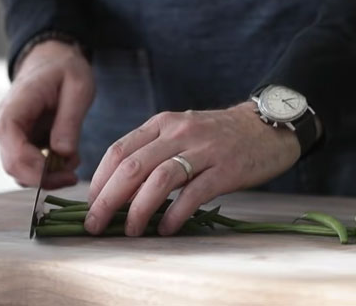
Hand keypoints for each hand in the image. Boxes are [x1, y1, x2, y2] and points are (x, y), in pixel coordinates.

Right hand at [0, 40, 94, 188]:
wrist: (53, 58)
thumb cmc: (65, 68)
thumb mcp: (78, 88)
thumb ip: (69, 122)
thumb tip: (63, 155)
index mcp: (15, 107)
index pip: (12, 147)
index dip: (35, 167)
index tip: (64, 173)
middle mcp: (6, 124)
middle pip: (13, 165)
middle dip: (44, 178)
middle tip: (73, 176)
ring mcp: (11, 134)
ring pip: (19, 169)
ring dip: (47, 176)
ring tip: (73, 162)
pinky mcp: (21, 140)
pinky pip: (29, 163)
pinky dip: (48, 169)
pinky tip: (68, 157)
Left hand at [86, 102, 300, 235]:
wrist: (265, 127)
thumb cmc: (217, 135)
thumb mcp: (181, 132)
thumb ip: (153, 152)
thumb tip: (118, 189)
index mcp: (162, 124)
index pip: (119, 150)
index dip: (99, 180)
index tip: (89, 205)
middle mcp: (179, 133)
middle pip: (132, 166)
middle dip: (108, 199)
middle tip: (95, 224)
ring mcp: (203, 150)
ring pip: (159, 179)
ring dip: (138, 209)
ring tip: (130, 230)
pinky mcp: (226, 169)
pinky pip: (193, 193)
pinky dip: (175, 214)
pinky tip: (166, 229)